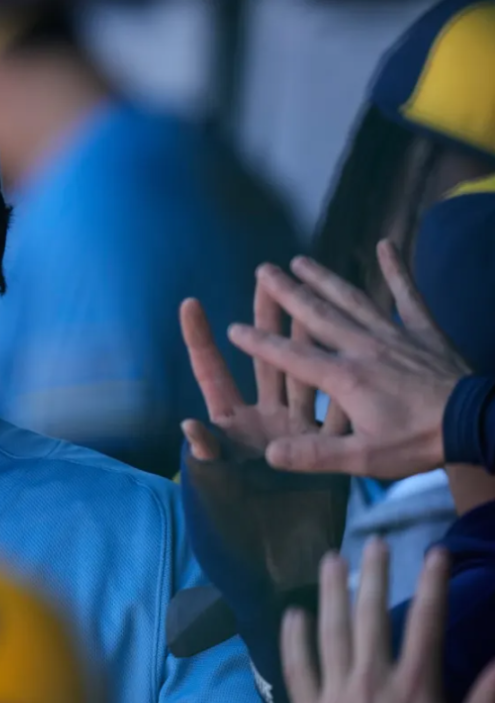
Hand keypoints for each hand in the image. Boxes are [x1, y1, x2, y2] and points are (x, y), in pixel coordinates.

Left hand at [178, 282, 349, 595]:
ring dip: (310, 339)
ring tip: (316, 299)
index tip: (191, 302)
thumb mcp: (208, 491)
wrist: (269, 574)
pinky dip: (352, 381)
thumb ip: (203, 456)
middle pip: (264, 361)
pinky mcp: (328, 451)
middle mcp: (262, 424)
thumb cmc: (226, 535)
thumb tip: (191, 422)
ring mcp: (297, 434)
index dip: (200, 340)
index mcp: (226, 429)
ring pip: (306, 375)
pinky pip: (342, 411)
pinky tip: (359, 347)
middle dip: (266, 320)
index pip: (211, 374)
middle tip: (269, 276)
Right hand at [227, 242, 468, 478]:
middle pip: (317, 314)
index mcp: (344, 377)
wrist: (477, 423)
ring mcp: (394, 334)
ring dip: (324, 278)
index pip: (290, 356)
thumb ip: (315, 454)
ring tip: (300, 260)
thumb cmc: (418, 442)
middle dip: (287, 292)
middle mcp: (363, 347)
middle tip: (263, 270)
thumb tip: (270, 452)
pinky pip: (407, 294)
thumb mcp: (363, 458)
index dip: (259, 343)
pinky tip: (386, 245)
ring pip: (352, 299)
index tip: (232, 328)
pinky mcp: (423, 331)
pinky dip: (396, 269)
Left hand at [285, 543, 494, 702]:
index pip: (428, 622)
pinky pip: (297, 666)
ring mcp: (336, 690)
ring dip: (330, 592)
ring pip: (331, 630)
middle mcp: (373, 678)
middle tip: (371, 542)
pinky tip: (291, 613)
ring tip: (330, 560)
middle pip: (372, 615)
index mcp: (415, 685)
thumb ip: (485, 701)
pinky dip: (293, 638)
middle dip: (374, 575)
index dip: (433, 583)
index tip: (434, 551)